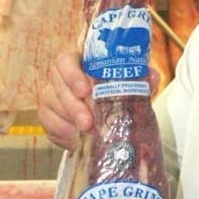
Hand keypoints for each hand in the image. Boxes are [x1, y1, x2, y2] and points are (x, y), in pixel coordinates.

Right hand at [38, 51, 163, 149]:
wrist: (107, 119)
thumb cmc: (117, 96)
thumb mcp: (130, 87)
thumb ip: (140, 80)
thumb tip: (151, 76)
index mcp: (80, 63)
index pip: (66, 60)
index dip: (72, 74)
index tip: (85, 90)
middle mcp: (61, 77)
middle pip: (56, 83)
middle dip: (72, 104)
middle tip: (87, 121)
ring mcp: (52, 96)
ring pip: (50, 104)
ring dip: (68, 120)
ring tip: (85, 131)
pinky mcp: (48, 116)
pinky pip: (48, 123)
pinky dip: (61, 132)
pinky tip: (74, 138)